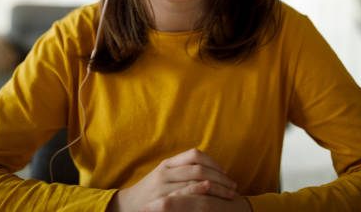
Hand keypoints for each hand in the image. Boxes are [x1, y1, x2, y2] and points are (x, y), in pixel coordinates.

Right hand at [107, 148, 236, 211]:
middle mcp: (166, 171)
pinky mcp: (162, 197)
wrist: (127, 207)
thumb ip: (180, 172)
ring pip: (195, 178)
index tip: (225, 172)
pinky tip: (210, 192)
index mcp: (168, 164)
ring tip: (229, 193)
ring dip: (216, 185)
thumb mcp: (164, 178)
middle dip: (219, 176)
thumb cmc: (150, 194)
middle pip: (199, 167)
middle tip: (233, 186)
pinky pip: (184, 191)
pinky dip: (199, 190)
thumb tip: (205, 171)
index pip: (195, 155)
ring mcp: (164, 184)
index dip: (212, 162)